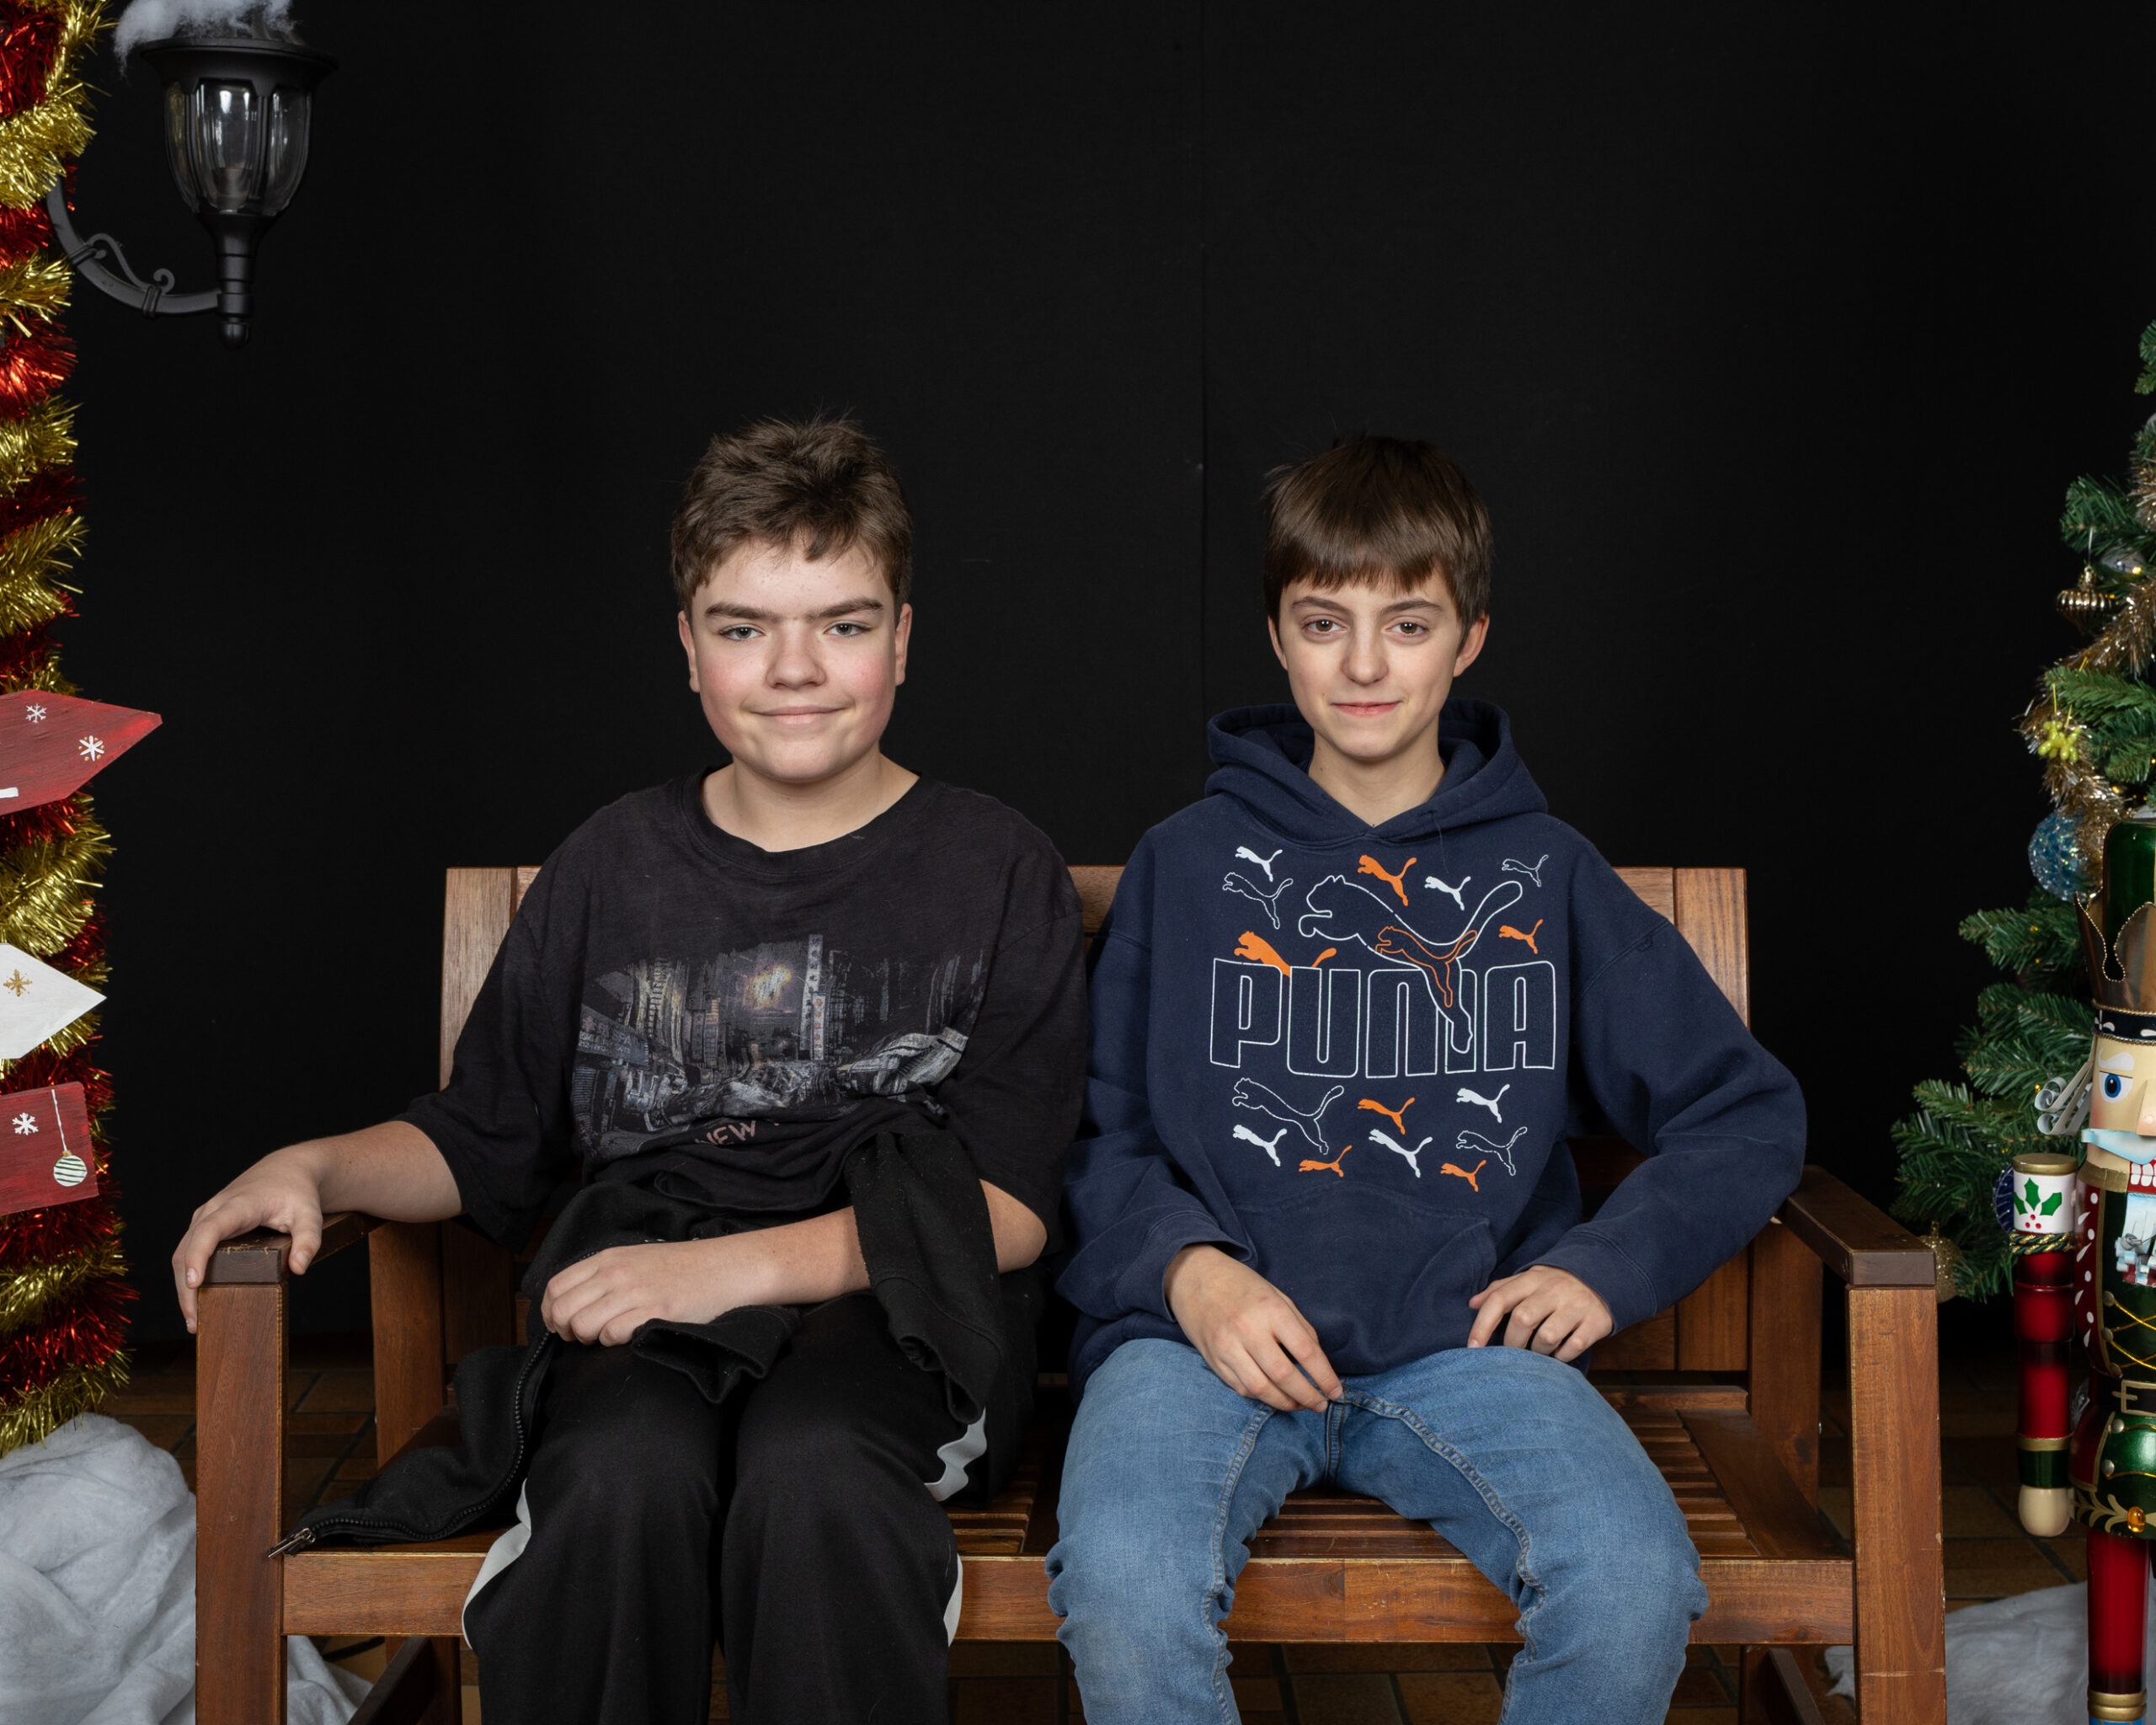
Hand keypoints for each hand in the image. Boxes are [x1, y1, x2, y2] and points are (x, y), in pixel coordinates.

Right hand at [171, 1148, 327, 1334]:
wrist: (287, 1170)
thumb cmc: (297, 1192)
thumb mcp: (310, 1214)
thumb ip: (309, 1239)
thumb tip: (300, 1268)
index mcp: (237, 1205)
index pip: (209, 1230)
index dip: (198, 1256)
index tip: (193, 1283)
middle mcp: (213, 1210)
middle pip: (187, 1249)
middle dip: (186, 1288)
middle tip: (197, 1322)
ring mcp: (204, 1217)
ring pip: (182, 1253)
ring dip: (182, 1287)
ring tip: (195, 1321)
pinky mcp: (204, 1225)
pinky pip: (187, 1251)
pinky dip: (186, 1276)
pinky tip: (195, 1301)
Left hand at [540, 1238, 767, 1346]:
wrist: (728, 1268)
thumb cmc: (683, 1269)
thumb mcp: (636, 1260)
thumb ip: (604, 1276)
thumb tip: (574, 1304)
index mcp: (608, 1258)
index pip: (555, 1287)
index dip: (551, 1313)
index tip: (562, 1326)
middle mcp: (615, 1273)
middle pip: (562, 1311)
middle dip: (567, 1331)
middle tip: (585, 1337)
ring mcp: (635, 1292)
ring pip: (581, 1326)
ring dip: (590, 1339)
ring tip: (610, 1335)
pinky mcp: (654, 1312)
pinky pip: (612, 1335)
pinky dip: (614, 1342)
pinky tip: (631, 1335)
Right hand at [1164, 1244, 1342, 1412]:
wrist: (1194, 1277)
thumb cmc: (1242, 1286)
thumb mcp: (1278, 1296)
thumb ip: (1299, 1328)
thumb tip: (1317, 1363)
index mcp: (1270, 1310)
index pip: (1306, 1352)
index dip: (1324, 1376)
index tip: (1336, 1391)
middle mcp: (1248, 1329)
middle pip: (1284, 1376)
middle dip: (1308, 1396)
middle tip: (1321, 1405)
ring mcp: (1227, 1347)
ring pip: (1261, 1389)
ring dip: (1285, 1403)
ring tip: (1300, 1404)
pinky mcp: (1213, 1359)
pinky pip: (1241, 1388)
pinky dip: (1261, 1396)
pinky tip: (1274, 1394)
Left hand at [1466, 1265, 1611, 1361]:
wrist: (1602, 1276)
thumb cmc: (1554, 1285)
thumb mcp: (1527, 1281)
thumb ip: (1499, 1291)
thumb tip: (1471, 1303)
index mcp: (1531, 1279)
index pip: (1499, 1299)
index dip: (1482, 1325)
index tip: (1472, 1347)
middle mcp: (1553, 1289)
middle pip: (1523, 1319)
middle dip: (1513, 1343)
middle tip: (1513, 1353)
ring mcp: (1576, 1305)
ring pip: (1547, 1337)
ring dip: (1539, 1351)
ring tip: (1539, 1350)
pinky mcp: (1596, 1321)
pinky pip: (1573, 1347)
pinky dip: (1562, 1356)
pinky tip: (1559, 1352)